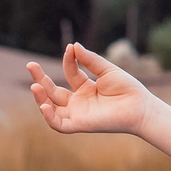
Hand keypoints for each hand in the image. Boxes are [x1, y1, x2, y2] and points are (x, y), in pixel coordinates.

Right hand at [26, 43, 154, 136]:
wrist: (140, 107)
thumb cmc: (128, 89)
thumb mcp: (106, 70)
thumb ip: (89, 60)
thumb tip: (73, 45)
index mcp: (87, 88)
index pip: (71, 73)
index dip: (68, 60)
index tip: (71, 49)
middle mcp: (80, 102)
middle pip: (54, 92)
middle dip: (40, 79)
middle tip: (30, 65)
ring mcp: (78, 114)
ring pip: (52, 108)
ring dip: (41, 98)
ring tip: (34, 86)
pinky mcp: (80, 125)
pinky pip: (59, 124)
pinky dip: (49, 117)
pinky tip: (44, 105)